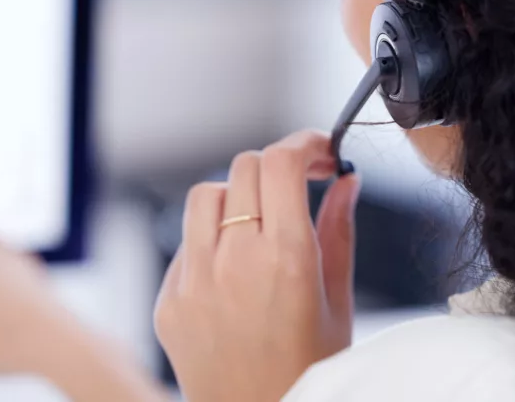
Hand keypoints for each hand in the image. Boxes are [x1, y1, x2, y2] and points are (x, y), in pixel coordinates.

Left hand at [154, 130, 360, 401]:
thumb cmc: (308, 371)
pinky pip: (185, 244)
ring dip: (237, 197)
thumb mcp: (339, 302)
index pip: (281, 162)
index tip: (319, 154)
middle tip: (297, 186)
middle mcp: (234, 261)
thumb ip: (340, 231)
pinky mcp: (168, 300)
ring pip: (206, 194)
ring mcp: (193, 280)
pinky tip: (234, 274)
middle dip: (276, 167)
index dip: (303, 144)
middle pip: (244, 166)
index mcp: (286, 258)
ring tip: (259, 226)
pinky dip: (211, 242)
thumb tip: (346, 181)